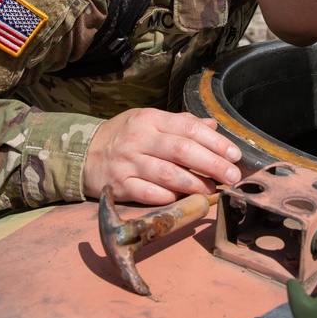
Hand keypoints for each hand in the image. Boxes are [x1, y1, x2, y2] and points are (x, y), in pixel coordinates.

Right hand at [83, 108, 241, 204]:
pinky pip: (147, 193)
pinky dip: (167, 197)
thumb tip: (212, 126)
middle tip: (231, 176)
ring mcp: (128, 162)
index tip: (234, 155)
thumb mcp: (150, 121)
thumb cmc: (125, 136)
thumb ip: (181, 123)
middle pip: (182, 151)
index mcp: (151, 119)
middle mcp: (140, 138)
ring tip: (212, 190)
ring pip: (167, 174)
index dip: (215, 142)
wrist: (82, 152)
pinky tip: (182, 198)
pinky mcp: (119, 185)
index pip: (189, 128)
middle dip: (212, 164)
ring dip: (194, 184)